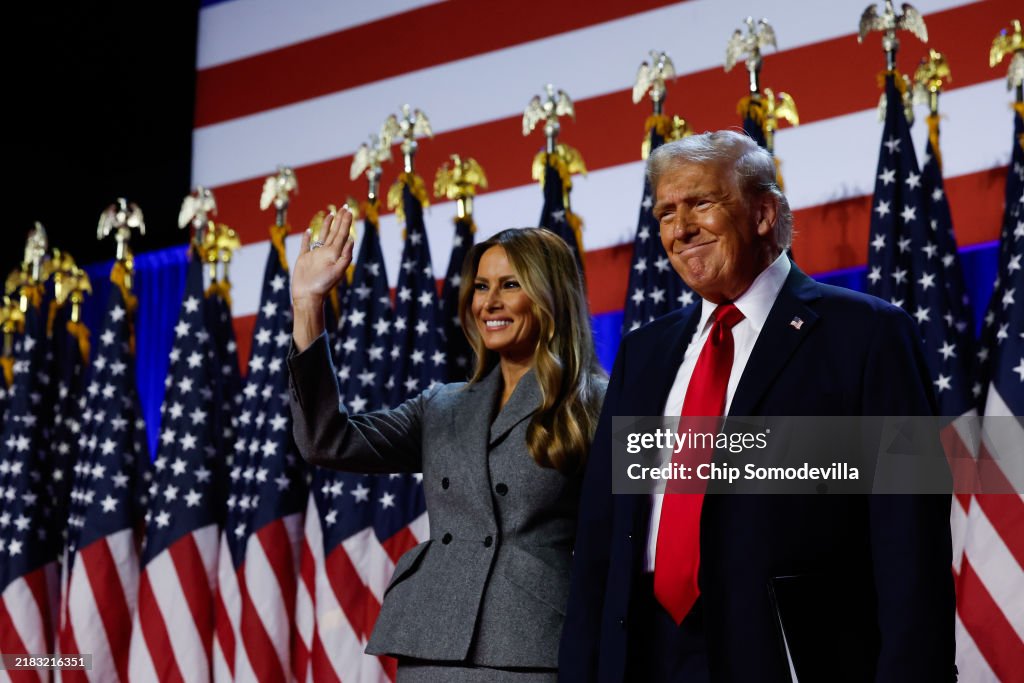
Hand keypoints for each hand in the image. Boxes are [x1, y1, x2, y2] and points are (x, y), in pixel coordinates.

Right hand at [291, 207, 354, 350]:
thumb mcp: (338, 271)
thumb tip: (352, 240)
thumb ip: (345, 256)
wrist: (308, 297)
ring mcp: (315, 255)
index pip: (342, 234)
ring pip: (322, 236)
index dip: (345, 222)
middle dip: (339, 220)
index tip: (348, 210)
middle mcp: (326, 252)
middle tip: (343, 207)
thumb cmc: (323, 286)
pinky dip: (307, 237)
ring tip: (330, 214)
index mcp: (335, 254)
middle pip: (334, 232)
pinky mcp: (303, 259)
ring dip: (326, 225)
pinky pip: (305, 245)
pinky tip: (308, 230)